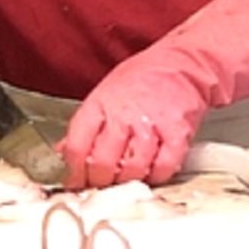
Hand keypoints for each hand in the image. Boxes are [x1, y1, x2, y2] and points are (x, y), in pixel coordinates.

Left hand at [61, 0, 248, 189]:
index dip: (74, 171)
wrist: (184, 64)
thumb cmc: (144, 78)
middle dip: (98, 181)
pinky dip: (155, 176)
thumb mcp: (106, 93)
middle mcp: (124, 115)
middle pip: (102, 163)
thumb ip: (87, 124)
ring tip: (125, 179)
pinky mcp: (177, 134)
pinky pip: (163, 167)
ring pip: (131, 169)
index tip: (76, 181)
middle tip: (101, 184)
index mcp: (101, 104)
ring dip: (126, 181)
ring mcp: (151, 125)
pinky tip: (151, 172)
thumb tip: (65, 151)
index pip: (77, 146)